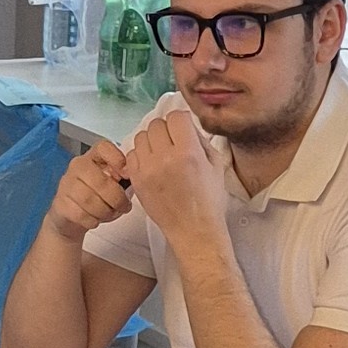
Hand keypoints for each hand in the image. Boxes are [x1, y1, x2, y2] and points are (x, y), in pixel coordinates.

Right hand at [45, 142, 133, 243]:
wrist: (70, 216)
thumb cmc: (96, 197)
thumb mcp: (111, 183)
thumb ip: (122, 177)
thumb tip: (132, 176)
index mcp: (93, 157)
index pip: (104, 148)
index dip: (118, 159)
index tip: (126, 174)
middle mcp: (78, 166)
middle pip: (101, 182)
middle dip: (117, 199)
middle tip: (124, 206)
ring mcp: (66, 184)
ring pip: (90, 200)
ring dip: (105, 212)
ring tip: (109, 214)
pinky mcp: (60, 203)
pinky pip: (80, 214)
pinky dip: (92, 220)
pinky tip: (95, 220)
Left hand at [123, 108, 228, 247]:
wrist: (194, 231)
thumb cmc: (208, 203)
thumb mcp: (216, 166)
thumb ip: (201, 141)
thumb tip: (188, 126)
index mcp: (188, 152)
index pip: (176, 117)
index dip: (181, 121)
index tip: (183, 128)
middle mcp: (165, 158)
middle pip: (156, 124)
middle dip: (166, 130)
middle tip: (173, 142)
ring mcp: (148, 169)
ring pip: (141, 136)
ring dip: (151, 140)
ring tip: (161, 153)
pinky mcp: (137, 180)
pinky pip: (131, 154)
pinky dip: (141, 155)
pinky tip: (152, 164)